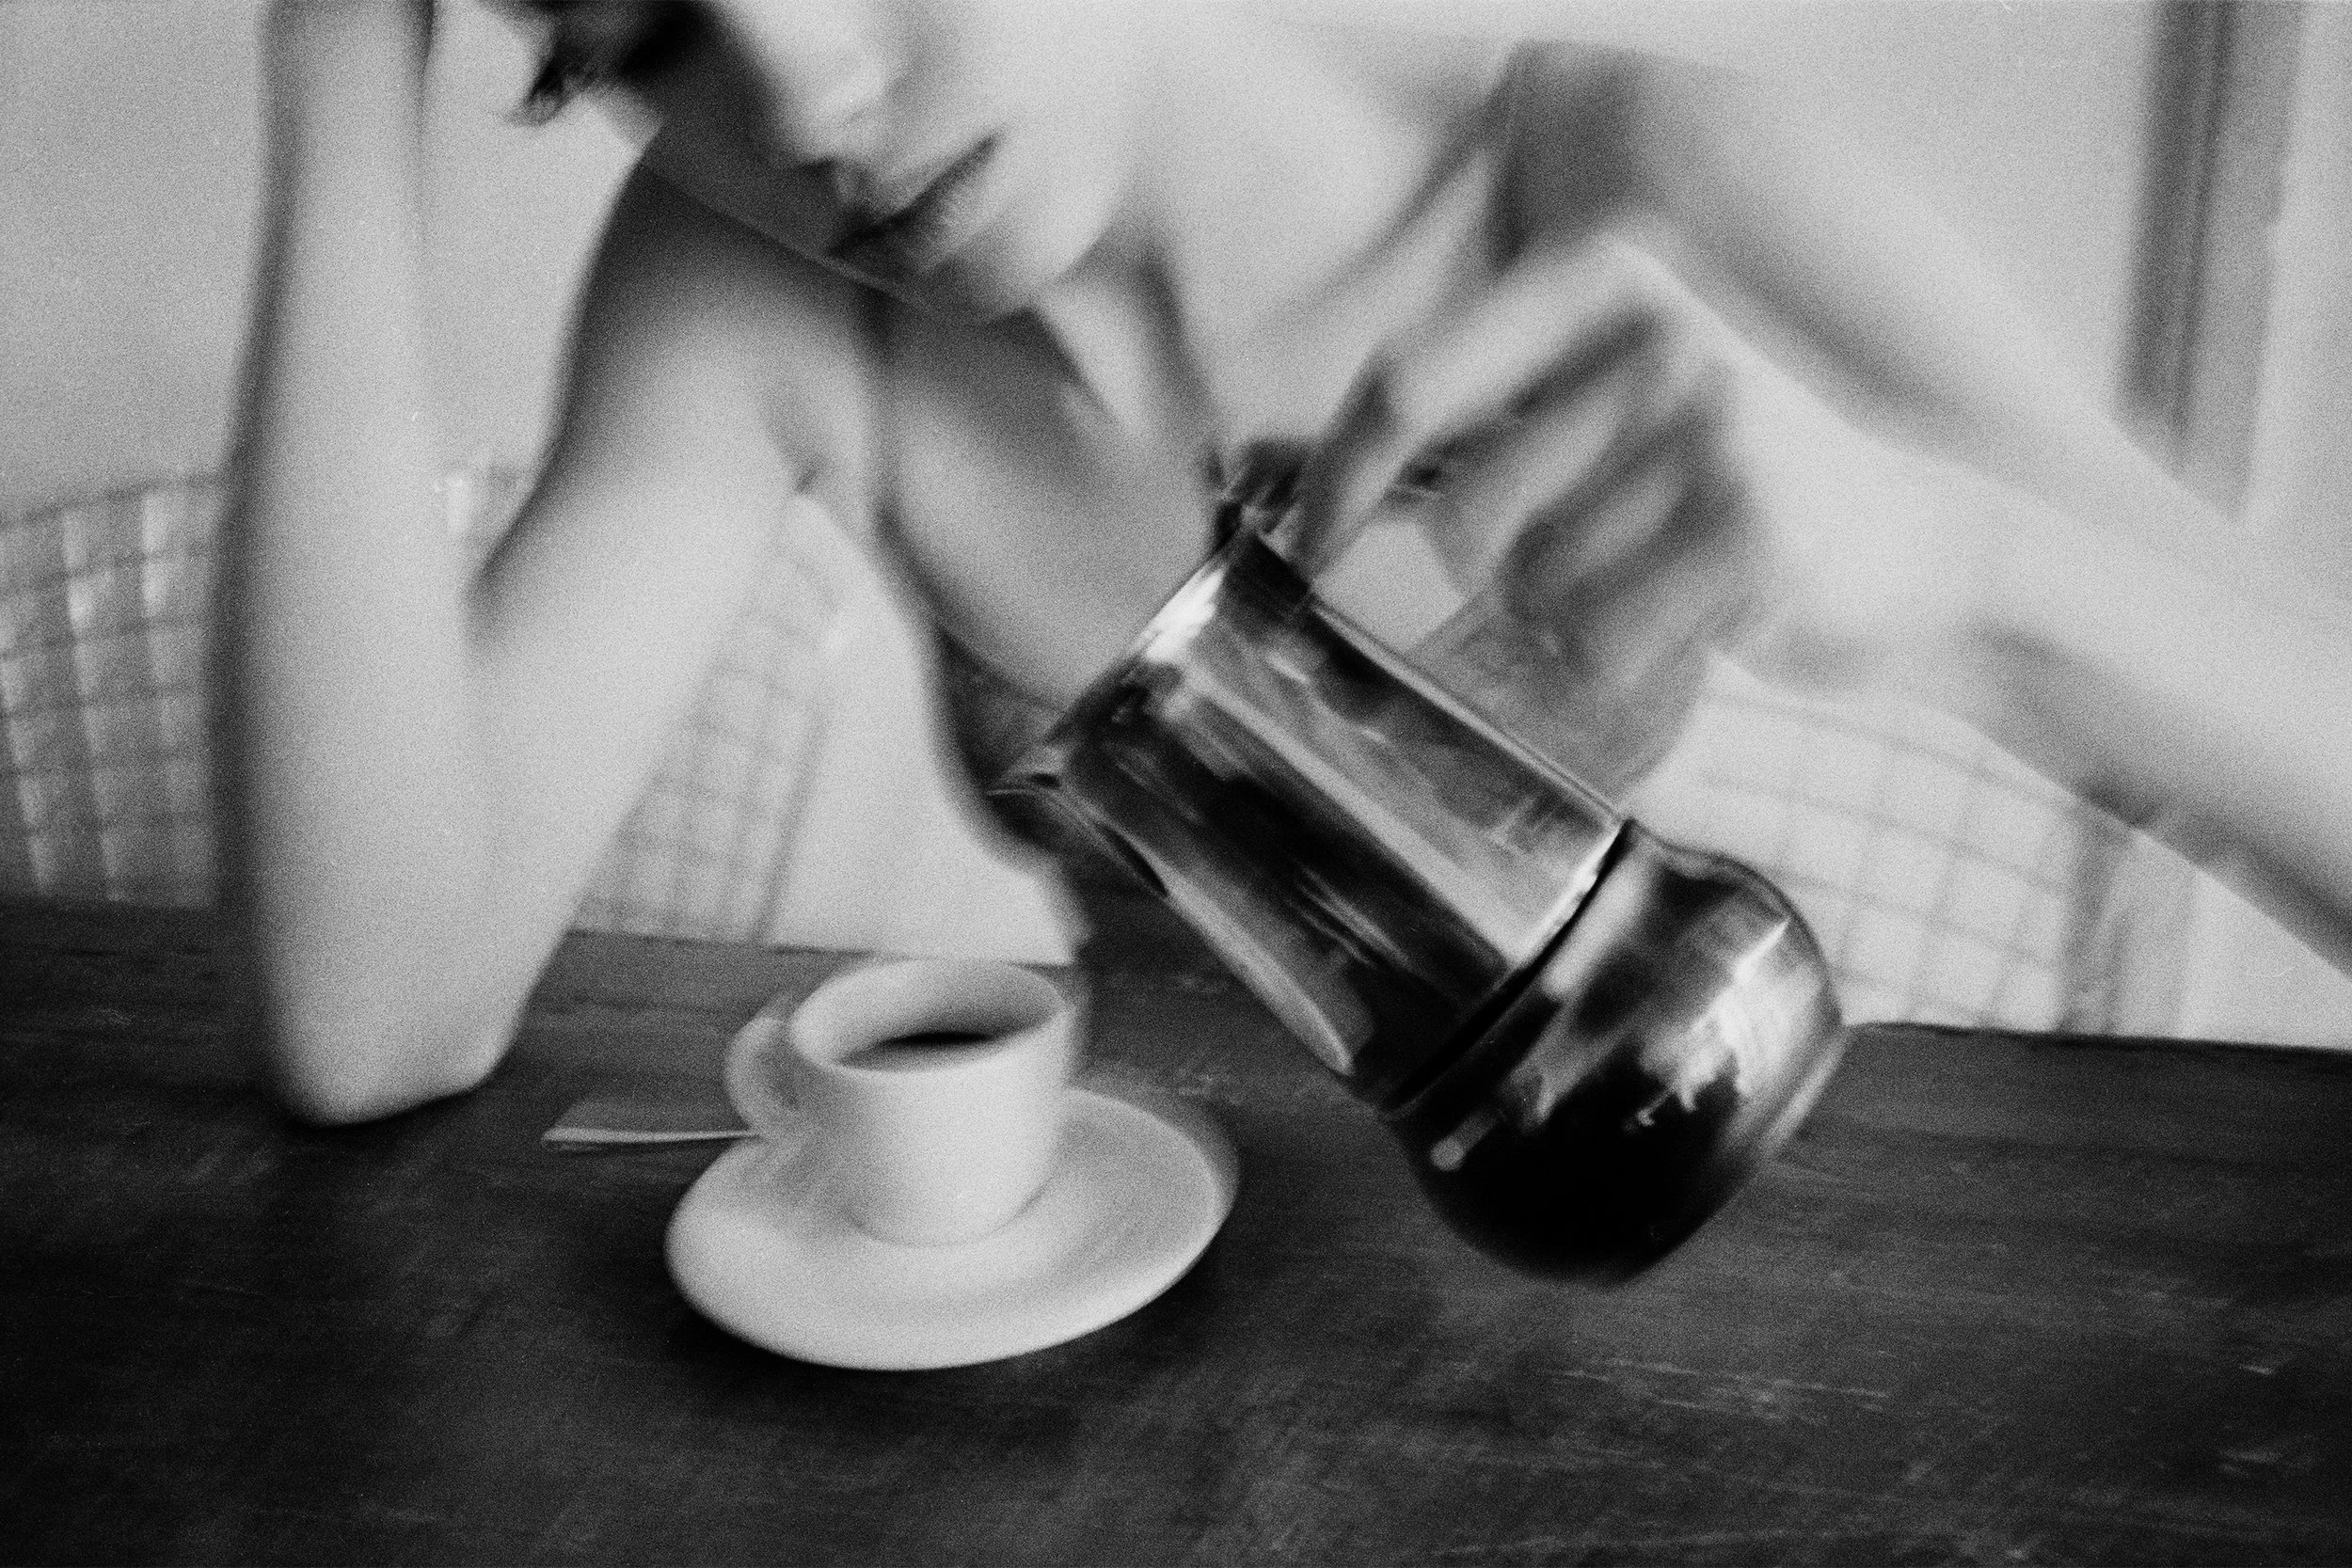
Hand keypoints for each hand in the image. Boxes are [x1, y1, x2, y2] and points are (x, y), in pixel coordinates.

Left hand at [1288, 233, 2016, 783]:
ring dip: (1572, 621)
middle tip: (1591, 560)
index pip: (1408, 380)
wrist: (1926, 542)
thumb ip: (1490, 409)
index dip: (1340, 478)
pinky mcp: (1755, 535)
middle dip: (1504, 573)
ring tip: (1661, 579)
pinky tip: (1691, 622)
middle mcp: (1657, 339)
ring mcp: (1715, 433)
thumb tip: (1316, 493)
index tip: (1312, 546)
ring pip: (1536, 592)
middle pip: (1468, 518)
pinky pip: (1600, 645)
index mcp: (1604, 279)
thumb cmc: (1722, 481)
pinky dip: (1621, 665)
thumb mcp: (1612, 395)